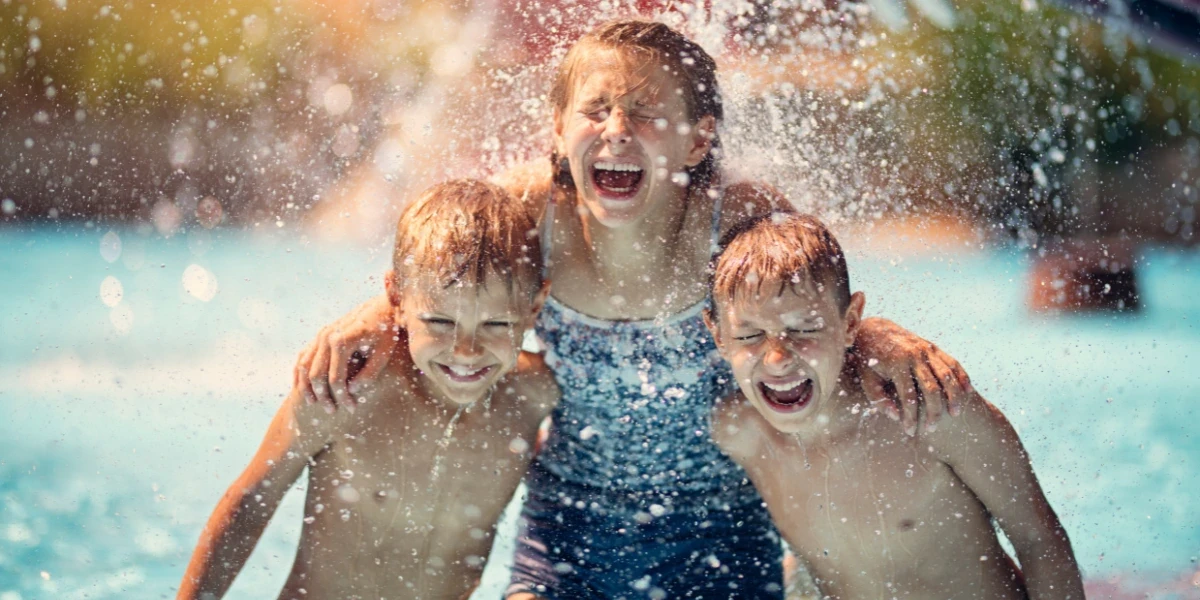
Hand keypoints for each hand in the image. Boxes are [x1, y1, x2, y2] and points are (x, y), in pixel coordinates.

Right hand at [293, 295, 396, 412]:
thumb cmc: (386, 332)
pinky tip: (303, 389)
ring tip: (315, 404)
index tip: (351, 409)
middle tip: (332, 412)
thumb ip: (368, 374)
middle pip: (316, 375)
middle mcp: (327, 336)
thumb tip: (351, 391)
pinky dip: (300, 374)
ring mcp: (321, 335)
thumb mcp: (383, 354)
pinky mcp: (319, 336)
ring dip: (307, 388)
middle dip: (323, 396)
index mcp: (342, 341)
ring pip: (304, 366)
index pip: (336, 378)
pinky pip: (303, 357)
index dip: (342, 396)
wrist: (383, 308)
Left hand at [853, 317, 971, 435]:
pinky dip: (962, 377)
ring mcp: (926, 350)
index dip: (910, 417)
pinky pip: (952, 363)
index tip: (910, 432)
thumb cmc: (869, 360)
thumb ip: (878, 399)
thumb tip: (896, 417)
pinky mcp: (933, 347)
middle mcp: (914, 356)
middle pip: (931, 389)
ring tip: (955, 414)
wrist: (874, 330)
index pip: (908, 397)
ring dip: (954, 396)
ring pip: (947, 375)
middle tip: (932, 429)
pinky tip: (967, 392)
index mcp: (896, 364)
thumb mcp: (866, 379)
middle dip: (934, 411)